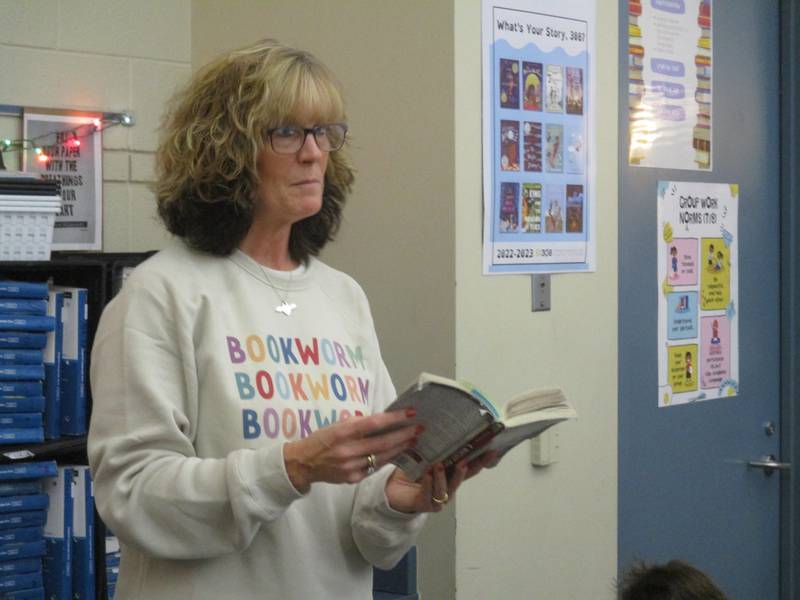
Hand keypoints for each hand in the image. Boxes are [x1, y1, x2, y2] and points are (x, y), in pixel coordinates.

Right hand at [283, 409, 419, 493]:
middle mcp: (347, 450)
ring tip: (413, 440)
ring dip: (399, 448)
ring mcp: (350, 467)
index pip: (374, 423)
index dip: (394, 418)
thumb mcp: (337, 425)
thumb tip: (384, 419)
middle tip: (419, 428)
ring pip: (382, 457)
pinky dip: (386, 460)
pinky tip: (396, 453)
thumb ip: (359, 423)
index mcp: (343, 432)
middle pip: (382, 442)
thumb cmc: (322, 439)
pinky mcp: (352, 479)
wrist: (303, 463)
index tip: (410, 413)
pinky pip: (374, 468)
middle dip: (404, 435)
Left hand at [385, 450, 501, 513]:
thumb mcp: (425, 456)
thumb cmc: (411, 471)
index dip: (482, 459)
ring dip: (443, 476)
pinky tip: (426, 474)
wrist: (394, 489)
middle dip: (469, 468)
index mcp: (451, 473)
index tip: (493, 449)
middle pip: (464, 477)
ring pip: (447, 488)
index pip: (471, 465)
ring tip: (439, 465)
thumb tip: (444, 425)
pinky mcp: (428, 504)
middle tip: (466, 459)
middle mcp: (449, 485)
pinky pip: (430, 493)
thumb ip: (436, 447)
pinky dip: (428, 482)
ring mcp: (440, 497)